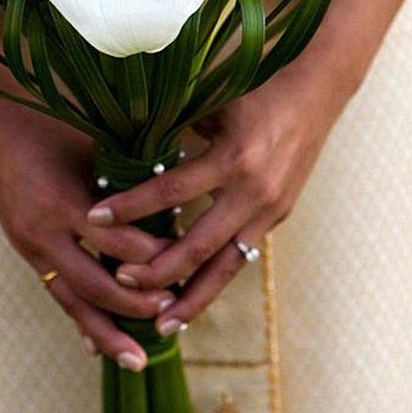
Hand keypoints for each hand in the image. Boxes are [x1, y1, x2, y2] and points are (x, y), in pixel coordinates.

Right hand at [0, 91, 173, 371]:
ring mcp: (30, 247)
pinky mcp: (24, 251)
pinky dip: (79, 319)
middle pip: (97, 285)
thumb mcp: (91, 146)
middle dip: (136, 305)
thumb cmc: (50, 126)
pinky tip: (97, 346)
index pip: (120, 245)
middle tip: (172, 313)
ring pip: (73, 302)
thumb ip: (126, 177)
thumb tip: (178, 196)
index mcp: (65, 202)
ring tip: (138, 361)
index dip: (156, 257)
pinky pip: (56, 293)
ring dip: (106, 332)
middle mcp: (44, 234)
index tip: (190, 260)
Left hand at [86, 63, 350, 335]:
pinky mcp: (278, 216)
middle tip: (118, 280)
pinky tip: (192, 296)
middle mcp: (254, 192)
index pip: (170, 193)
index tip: (94, 216)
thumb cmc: (256, 87)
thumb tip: (125, 146)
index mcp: (234, 158)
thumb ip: (175, 126)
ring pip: (226, 267)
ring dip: (192, 298)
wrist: (316, 87)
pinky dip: (216, 278)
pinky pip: (241, 256)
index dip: (130, 207)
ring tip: (160, 326)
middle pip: (198, 246)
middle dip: (156, 270)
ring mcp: (270, 209)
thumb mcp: (213, 102)